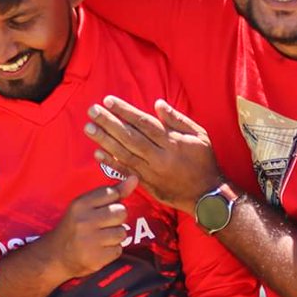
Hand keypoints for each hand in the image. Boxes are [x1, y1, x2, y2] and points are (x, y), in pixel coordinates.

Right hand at [50, 177, 137, 279]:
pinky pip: (118, 249)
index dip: (112, 201)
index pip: (112, 193)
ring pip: (122, 232)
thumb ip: (112, 192)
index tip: (102, 208)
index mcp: (81, 204)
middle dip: (116, 218)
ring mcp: (90, 240)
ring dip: (115, 236)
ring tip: (101, 238)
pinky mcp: (96, 258)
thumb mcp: (86, 206)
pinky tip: (99, 249)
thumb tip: (134, 178)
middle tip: (103, 224)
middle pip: (121, 212)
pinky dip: (112, 250)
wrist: (56, 255)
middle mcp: (84, 221)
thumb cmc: (74, 226)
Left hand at [84, 96, 221, 213]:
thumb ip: (177, 120)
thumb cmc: (204, 161)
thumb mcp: (199, 135)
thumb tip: (158, 104)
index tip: (108, 101)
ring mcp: (152, 172)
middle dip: (109, 123)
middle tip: (92, 111)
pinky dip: (111, 163)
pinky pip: (126, 173)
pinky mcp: (147, 185)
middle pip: (130, 137)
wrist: (207, 195)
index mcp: (172, 142)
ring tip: (89, 128)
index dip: (125, 111)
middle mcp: (159, 156)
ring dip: (104, 140)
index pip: (144, 123)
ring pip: (124, 154)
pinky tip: (97, 154)